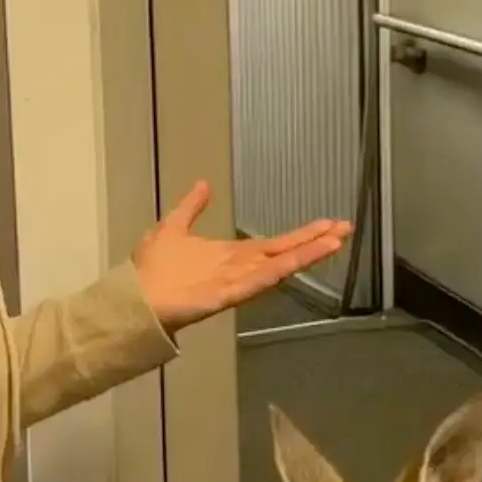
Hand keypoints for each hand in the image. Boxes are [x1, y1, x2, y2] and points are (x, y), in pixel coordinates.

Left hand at [134, 182, 349, 333]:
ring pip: (280, 264)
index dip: (301, 234)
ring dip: (308, 252)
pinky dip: (280, 269)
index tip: (327, 223)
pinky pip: (259, 280)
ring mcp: (237, 281)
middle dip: (315, 239)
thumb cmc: (150, 269)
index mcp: (231, 254)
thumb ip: (191, 208)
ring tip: (337, 239)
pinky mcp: (229, 293)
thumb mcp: (172, 227)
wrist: (134, 297)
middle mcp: (240, 267)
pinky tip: (301, 259)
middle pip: (285, 251)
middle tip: (346, 226)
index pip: (274, 243)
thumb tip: (203, 184)